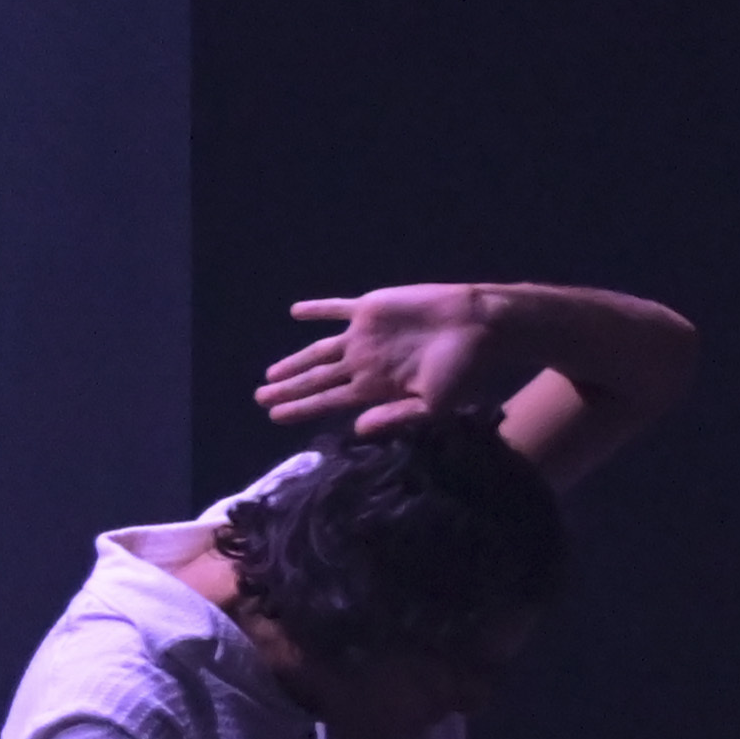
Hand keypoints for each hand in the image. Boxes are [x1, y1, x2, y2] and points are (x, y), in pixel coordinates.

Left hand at [261, 286, 532, 436]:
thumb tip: (356, 429)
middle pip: (317, 379)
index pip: (329, 401)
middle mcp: (364, 364)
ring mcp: (364, 336)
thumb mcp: (433, 406)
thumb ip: (395, 418)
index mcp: (376, 388)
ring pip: (319, 351)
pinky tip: (296, 313)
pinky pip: (336, 309)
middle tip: (260, 399)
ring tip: (270, 375)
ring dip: (294, 361)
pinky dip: (317, 310)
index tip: (275, 417)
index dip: (301, 408)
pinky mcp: (370, 310)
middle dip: (289, 390)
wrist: (479, 325)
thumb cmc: (463, 370)